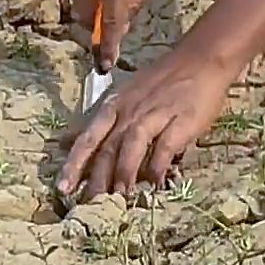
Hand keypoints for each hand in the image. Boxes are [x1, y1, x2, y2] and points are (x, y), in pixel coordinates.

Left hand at [57, 48, 232, 200]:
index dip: (75, 163)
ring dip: (124, 171)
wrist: (202, 59)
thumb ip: (100, 122)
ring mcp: (157, 114)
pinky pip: (166, 146)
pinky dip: (158, 165)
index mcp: (116, 105)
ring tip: (120, 197)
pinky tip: (155, 183)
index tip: (63, 188)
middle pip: (109, 146)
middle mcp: (131, 110)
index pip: (89, 137)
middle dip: (98, 177)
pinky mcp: (183, 120)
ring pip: (133, 144)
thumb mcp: (125, 95)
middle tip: (91, 204)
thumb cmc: (162, 81)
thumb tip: (65, 142)